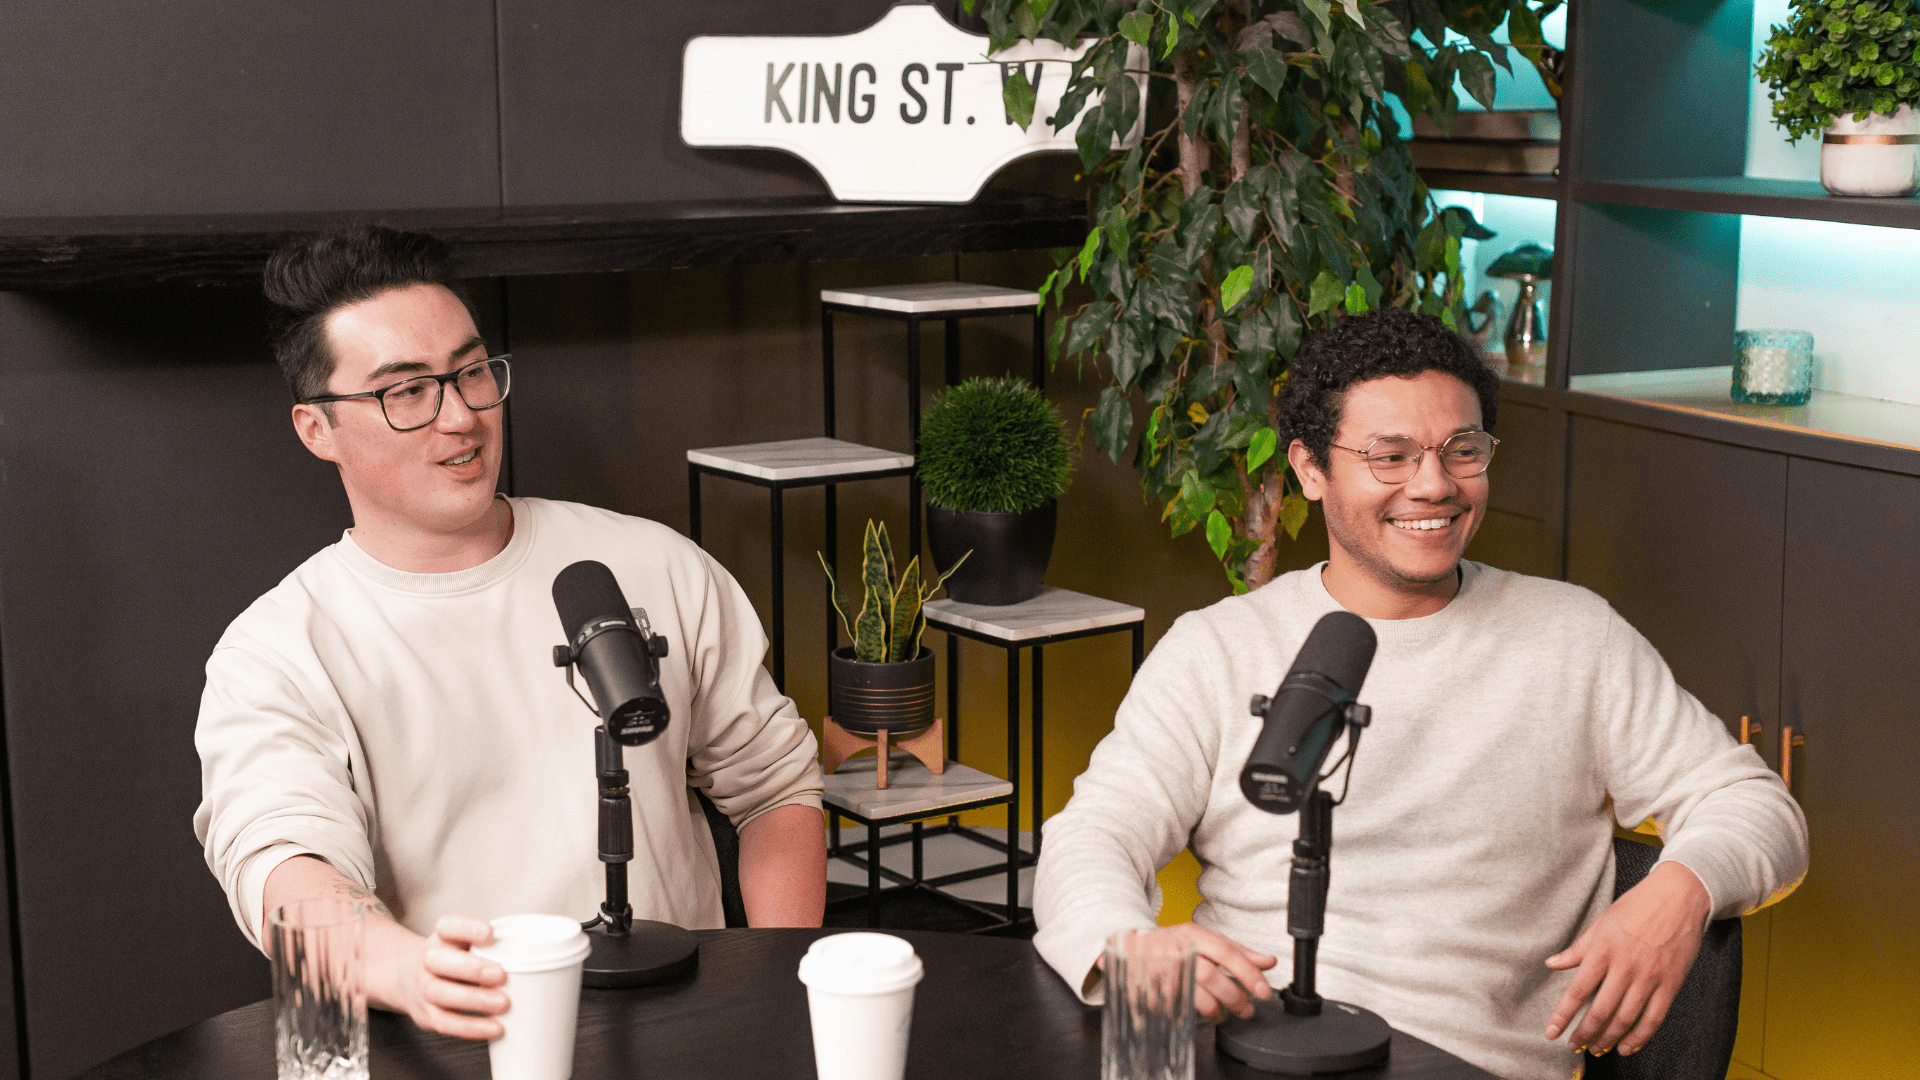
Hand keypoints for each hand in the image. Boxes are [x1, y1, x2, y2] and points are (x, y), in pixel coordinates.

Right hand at [378, 914, 509, 1039]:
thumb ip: (491, 945)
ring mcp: (424, 987)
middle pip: (440, 961)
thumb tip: (533, 955)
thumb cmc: (453, 958)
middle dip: (472, 968)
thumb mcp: (466, 941)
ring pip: (441, 993)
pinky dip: (471, 1027)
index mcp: (442, 936)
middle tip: (501, 975)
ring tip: (503, 1003)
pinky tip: (493, 1027)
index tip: (490, 934)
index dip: (468, 928)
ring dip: (475, 1000)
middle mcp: (428, 959)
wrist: (412, 977)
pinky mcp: (426, 1014)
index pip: (448, 925)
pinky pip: (446, 1022)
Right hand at [1101, 924, 1277, 1022]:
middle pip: (1210, 975)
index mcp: (1193, 934)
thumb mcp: (1206, 940)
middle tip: (1246, 1009)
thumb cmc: (1175, 943)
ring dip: (1214, 1009)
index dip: (1246, 972)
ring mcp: (1162, 969)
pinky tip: (1199, 1015)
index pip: (1226, 952)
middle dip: (1233, 996)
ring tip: (1224, 1014)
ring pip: (1192, 994)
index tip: (1262, 990)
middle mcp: (1177, 950)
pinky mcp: (1151, 987)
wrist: (1131, 943)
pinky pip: (1176, 1006)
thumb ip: (1238, 952)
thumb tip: (1269, 962)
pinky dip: (1191, 1014)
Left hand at [1543, 861, 1711, 1057]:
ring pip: (1626, 1018)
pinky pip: (1654, 1018)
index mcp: (1603, 949)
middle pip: (1601, 1010)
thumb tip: (1552, 963)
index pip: (1577, 990)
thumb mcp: (1601, 922)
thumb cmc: (1636, 906)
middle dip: (1584, 1033)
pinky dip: (1640, 1037)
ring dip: (1609, 1038)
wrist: (1679, 896)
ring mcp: (1650, 976)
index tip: (1551, 1032)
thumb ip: (1577, 948)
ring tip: (1597, 1049)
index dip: (1563, 1015)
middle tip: (1574, 1046)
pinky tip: (1627, 1046)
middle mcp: (1625, 965)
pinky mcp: (1671, 983)